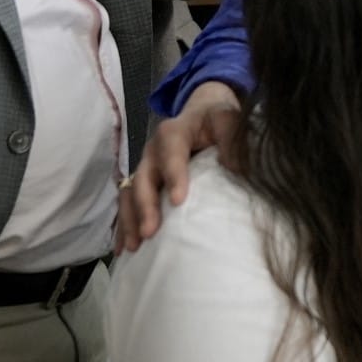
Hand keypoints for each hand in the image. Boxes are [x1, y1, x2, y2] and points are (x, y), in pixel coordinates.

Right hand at [118, 81, 243, 251]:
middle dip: (145, 206)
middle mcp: (152, 151)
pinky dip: (124, 225)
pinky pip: (127, 205)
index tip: (178, 201)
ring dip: (129, 220)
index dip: (174, 176)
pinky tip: (123, 248)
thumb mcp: (228, 120)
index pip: (171, 154)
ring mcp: (145, 168)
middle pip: (143, 178)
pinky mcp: (142, 183)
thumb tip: (238, 169)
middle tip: (150, 232)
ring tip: (132, 247)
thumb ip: (233, 139)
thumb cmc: (217, 119)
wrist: (203, 113)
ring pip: (129, 194)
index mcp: (173, 132)